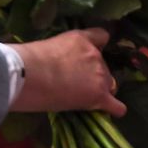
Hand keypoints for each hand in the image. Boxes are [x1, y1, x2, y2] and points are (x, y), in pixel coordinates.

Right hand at [10, 29, 125, 116]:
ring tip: (82, 97)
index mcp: (83, 39)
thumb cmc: (32, 59)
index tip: (89, 56)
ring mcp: (100, 76)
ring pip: (109, 85)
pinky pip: (115, 106)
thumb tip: (62, 63)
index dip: (97, 47)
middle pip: (104, 66)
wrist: (32, 74)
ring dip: (99, 90)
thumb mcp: (52, 45)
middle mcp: (96, 55)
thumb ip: (65, 51)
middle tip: (75, 83)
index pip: (102, 36)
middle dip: (94, 74)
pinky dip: (115, 109)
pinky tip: (112, 111)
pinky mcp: (99, 96)